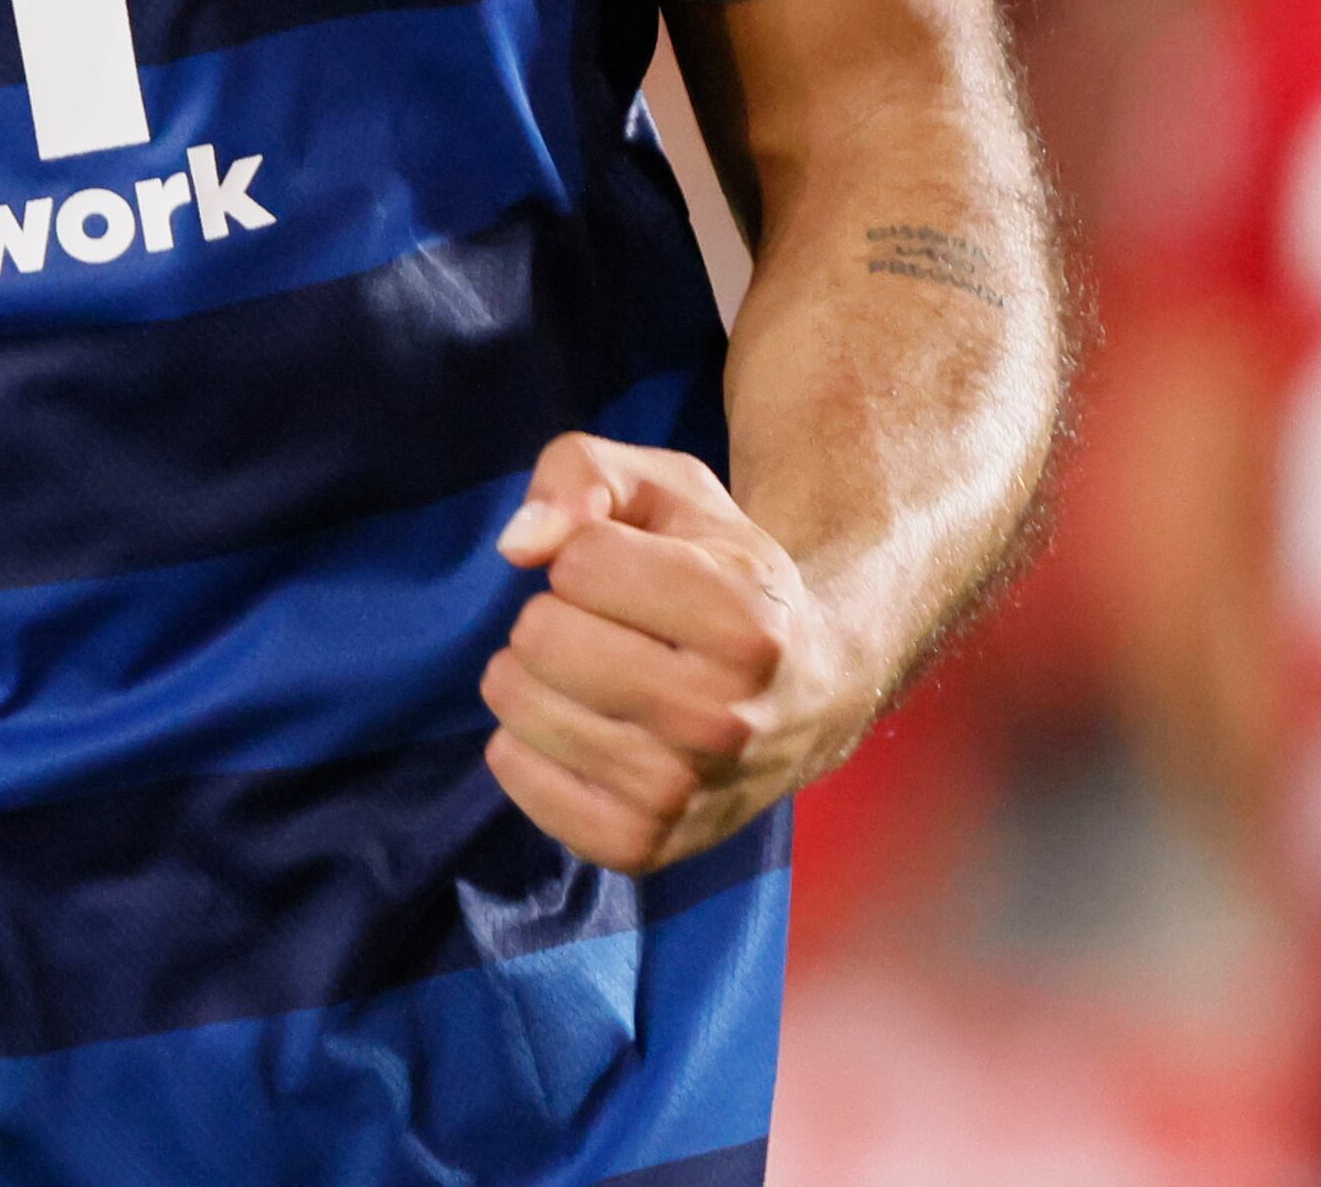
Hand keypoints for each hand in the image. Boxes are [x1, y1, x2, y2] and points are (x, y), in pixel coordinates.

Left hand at [479, 433, 864, 876]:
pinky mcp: (640, 847)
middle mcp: (724, 719)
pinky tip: (575, 726)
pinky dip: (522, 742)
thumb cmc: (722, 575)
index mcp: (748, 622)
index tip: (635, 575)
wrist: (806, 695)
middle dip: (554, 614)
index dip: (588, 555)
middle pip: (542, 636)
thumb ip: (585, 474)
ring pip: (518, 703)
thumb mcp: (674, 493)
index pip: (580, 562)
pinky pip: (514, 775)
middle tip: (607, 629)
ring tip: (589, 676)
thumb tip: (517, 544)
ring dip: (531, 675)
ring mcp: (682, 793)